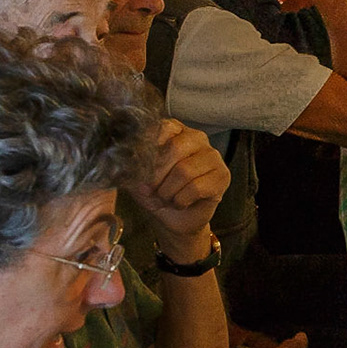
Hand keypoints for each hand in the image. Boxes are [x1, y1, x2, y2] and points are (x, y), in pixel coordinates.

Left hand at [130, 120, 228, 249]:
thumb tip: (124, 158)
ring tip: (166, 198)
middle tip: (152, 190)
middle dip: (157, 175)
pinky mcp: (222, 176)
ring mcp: (213, 157)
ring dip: (168, 191)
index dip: (149, 149)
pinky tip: (180, 203)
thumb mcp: (137, 176)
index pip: (162, 127)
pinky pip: (196, 187)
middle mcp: (197, 138)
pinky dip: (181, 200)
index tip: (141, 169)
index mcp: (175, 131)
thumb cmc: (156, 193)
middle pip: (175, 148)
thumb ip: (131, 163)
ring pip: (185, 171)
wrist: (174, 220)